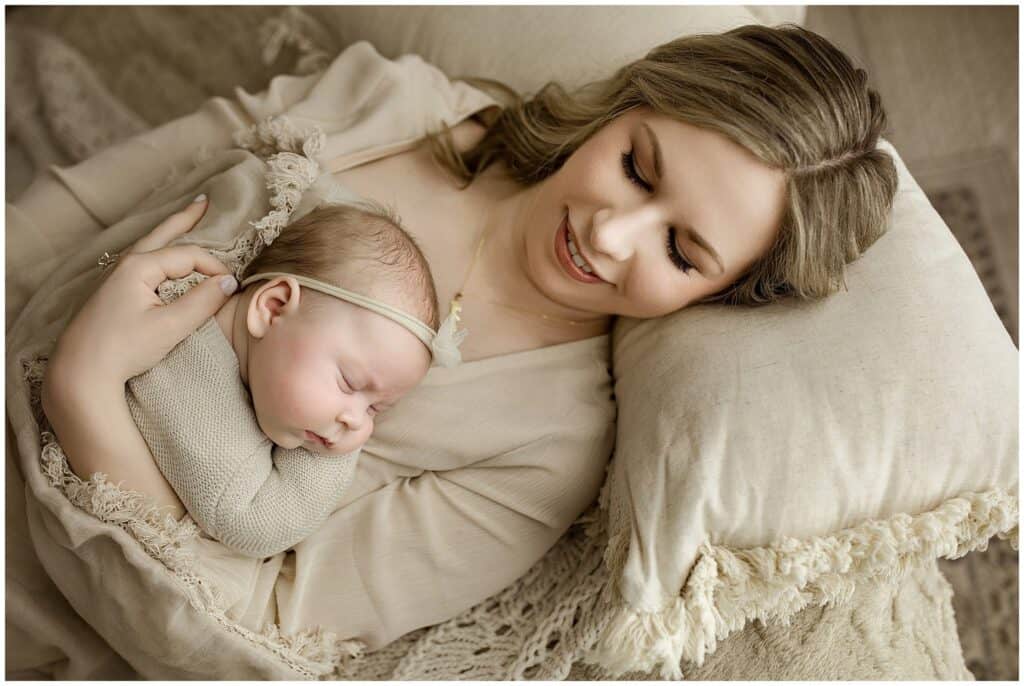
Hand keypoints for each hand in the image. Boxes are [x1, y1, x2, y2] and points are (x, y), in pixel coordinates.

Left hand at [48, 196, 236, 386]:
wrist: (79, 373)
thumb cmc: (123, 349)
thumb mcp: (170, 327)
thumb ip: (203, 302)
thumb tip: (229, 281)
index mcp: (139, 267)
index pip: (188, 256)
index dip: (215, 268)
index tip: (233, 287)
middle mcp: (124, 265)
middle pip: (162, 234)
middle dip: (184, 219)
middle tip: (203, 202)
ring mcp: (114, 278)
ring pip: (148, 246)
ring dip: (169, 233)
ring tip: (184, 221)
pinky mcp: (111, 294)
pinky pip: (140, 261)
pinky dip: (156, 250)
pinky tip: (159, 257)